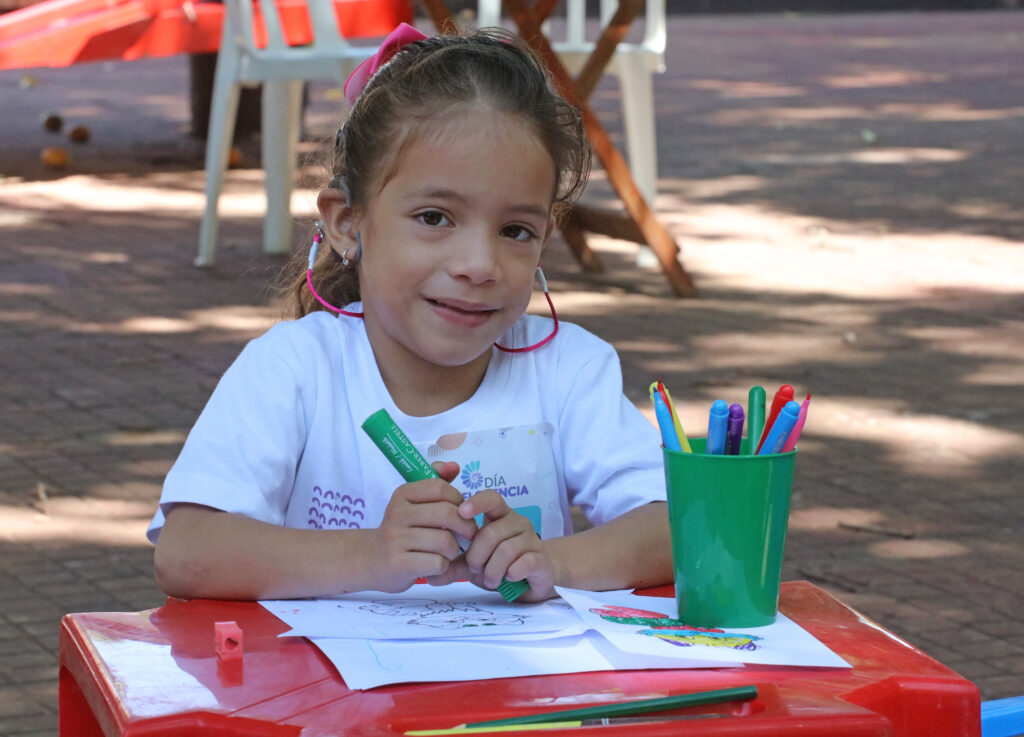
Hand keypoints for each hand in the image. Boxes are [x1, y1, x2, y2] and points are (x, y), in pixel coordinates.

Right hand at [368, 462, 477, 592]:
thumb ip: (436, 481)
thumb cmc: (402, 530)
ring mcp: (396, 539)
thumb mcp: (413, 502)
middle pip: (446, 513)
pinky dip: (443, 567)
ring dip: (454, 550)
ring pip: (445, 541)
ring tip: (448, 552)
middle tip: (468, 535)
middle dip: (466, 526)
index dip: (459, 501)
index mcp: (403, 494)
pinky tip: (436, 566)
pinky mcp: (399, 564)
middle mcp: (397, 513)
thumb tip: (455, 466)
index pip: (440, 488)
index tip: (462, 513)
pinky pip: (438, 563)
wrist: (370, 560)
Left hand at [429, 489, 555, 601]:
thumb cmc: (501, 564)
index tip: (461, 512)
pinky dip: (511, 573)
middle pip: (492, 532)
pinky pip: (524, 562)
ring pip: (507, 549)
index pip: (491, 498)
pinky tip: (509, 578)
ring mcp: (532, 539)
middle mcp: (517, 522)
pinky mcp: (542, 558)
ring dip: (493, 570)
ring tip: (490, 579)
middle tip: (474, 568)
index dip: (477, 502)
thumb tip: (429, 576)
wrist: (534, 579)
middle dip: (477, 555)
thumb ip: (454, 566)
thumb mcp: (473, 565)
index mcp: (500, 516)